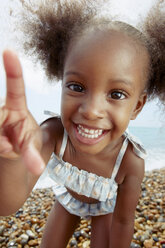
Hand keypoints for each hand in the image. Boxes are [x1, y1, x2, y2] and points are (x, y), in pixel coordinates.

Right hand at [0, 50, 44, 174]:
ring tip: (6, 147)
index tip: (10, 51)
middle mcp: (1, 108)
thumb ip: (31, 156)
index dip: (13, 70)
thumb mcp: (30, 147)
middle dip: (2, 133)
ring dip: (0, 143)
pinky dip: (0, 144)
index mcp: (16, 106)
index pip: (15, 86)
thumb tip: (36, 169)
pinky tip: (3, 145)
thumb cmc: (26, 142)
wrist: (15, 150)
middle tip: (9, 145)